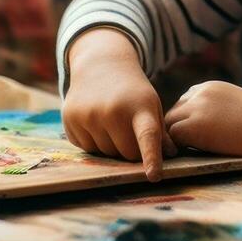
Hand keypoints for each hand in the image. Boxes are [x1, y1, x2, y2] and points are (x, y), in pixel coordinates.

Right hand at [62, 28, 175, 179]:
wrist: (101, 64)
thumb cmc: (132, 91)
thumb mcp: (151, 104)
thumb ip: (160, 132)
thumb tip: (171, 155)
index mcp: (140, 107)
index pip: (147, 136)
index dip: (151, 157)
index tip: (154, 176)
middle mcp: (113, 111)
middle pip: (126, 154)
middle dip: (131, 150)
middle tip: (129, 129)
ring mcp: (89, 115)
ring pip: (105, 154)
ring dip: (110, 146)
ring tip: (111, 121)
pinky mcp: (71, 119)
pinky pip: (86, 149)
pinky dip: (93, 142)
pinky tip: (96, 121)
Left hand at [165, 81, 241, 156]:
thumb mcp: (236, 103)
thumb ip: (217, 107)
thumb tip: (204, 123)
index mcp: (210, 86)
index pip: (186, 101)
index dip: (189, 118)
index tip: (198, 134)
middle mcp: (200, 93)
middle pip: (175, 111)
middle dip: (180, 128)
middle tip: (189, 147)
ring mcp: (196, 108)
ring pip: (170, 123)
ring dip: (177, 138)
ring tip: (189, 153)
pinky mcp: (194, 126)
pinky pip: (174, 136)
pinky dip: (178, 146)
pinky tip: (191, 155)